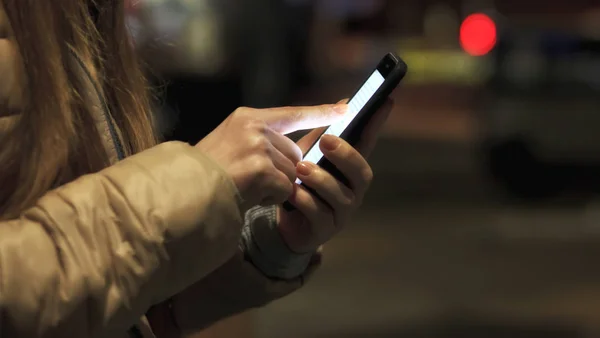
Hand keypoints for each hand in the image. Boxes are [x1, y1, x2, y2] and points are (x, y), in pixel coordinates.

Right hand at [196, 105, 346, 209]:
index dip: (320, 112)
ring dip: (275, 186)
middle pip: (293, 152)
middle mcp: (253, 128)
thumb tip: (298, 155)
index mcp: (246, 118)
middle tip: (251, 180)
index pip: (292, 113)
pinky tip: (249, 195)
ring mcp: (258, 147)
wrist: (185, 193)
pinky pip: (284, 187)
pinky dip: (271, 197)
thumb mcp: (230, 145)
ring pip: (291, 172)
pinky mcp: (261, 169)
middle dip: (282, 171)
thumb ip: (261, 142)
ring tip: (246, 187)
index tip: (345, 107)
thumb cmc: (206, 175)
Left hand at [278, 99, 394, 252]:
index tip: (386, 101)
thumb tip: (343, 102)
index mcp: (350, 169)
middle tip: (326, 140)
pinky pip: (319, 214)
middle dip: (346, 155)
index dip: (377, 124)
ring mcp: (342, 212)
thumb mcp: (308, 155)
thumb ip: (322, 133)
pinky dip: (305, 201)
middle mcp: (353, 190)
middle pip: (361, 173)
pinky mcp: (325, 230)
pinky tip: (292, 193)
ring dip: (321, 179)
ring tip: (301, 168)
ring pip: (340, 195)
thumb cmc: (301, 184)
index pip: (368, 143)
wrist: (283, 224)